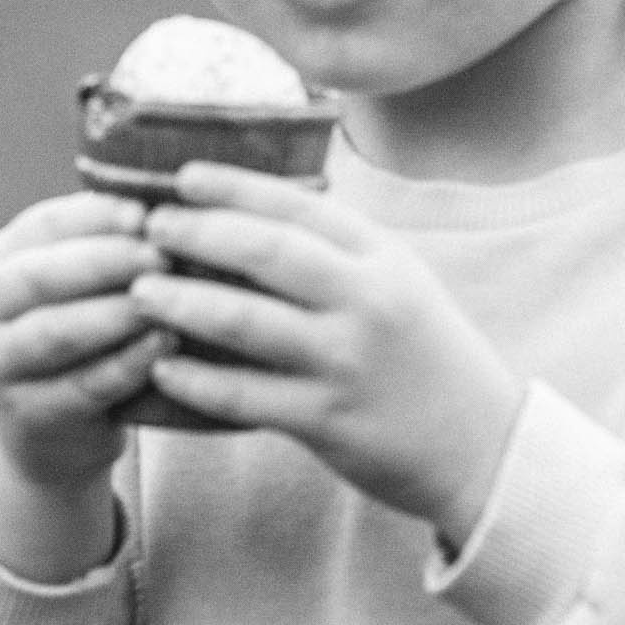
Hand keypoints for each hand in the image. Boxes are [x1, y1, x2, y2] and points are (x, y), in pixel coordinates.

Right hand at [0, 190, 170, 575]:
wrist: (57, 429)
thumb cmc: (87, 332)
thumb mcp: (84, 284)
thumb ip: (111, 243)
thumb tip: (169, 197)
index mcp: (0, 260)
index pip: (44, 225)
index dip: (96, 217)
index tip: (147, 213)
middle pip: (40, 277)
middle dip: (103, 261)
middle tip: (161, 255)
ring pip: (55, 333)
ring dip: (112, 315)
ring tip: (164, 303)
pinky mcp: (29, 416)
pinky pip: (80, 387)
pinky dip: (124, 366)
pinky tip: (163, 349)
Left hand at [132, 164, 523, 541]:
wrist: (484, 446)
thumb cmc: (427, 359)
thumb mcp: (400, 286)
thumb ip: (341, 254)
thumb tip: (257, 213)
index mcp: (382, 258)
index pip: (298, 204)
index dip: (234, 186)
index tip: (182, 178)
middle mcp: (367, 301)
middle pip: (265, 250)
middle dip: (197, 232)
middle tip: (147, 227)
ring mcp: (347, 361)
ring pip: (245, 320)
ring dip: (183, 302)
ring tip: (140, 291)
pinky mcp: (329, 419)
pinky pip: (245, 396)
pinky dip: (197, 381)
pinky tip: (163, 368)